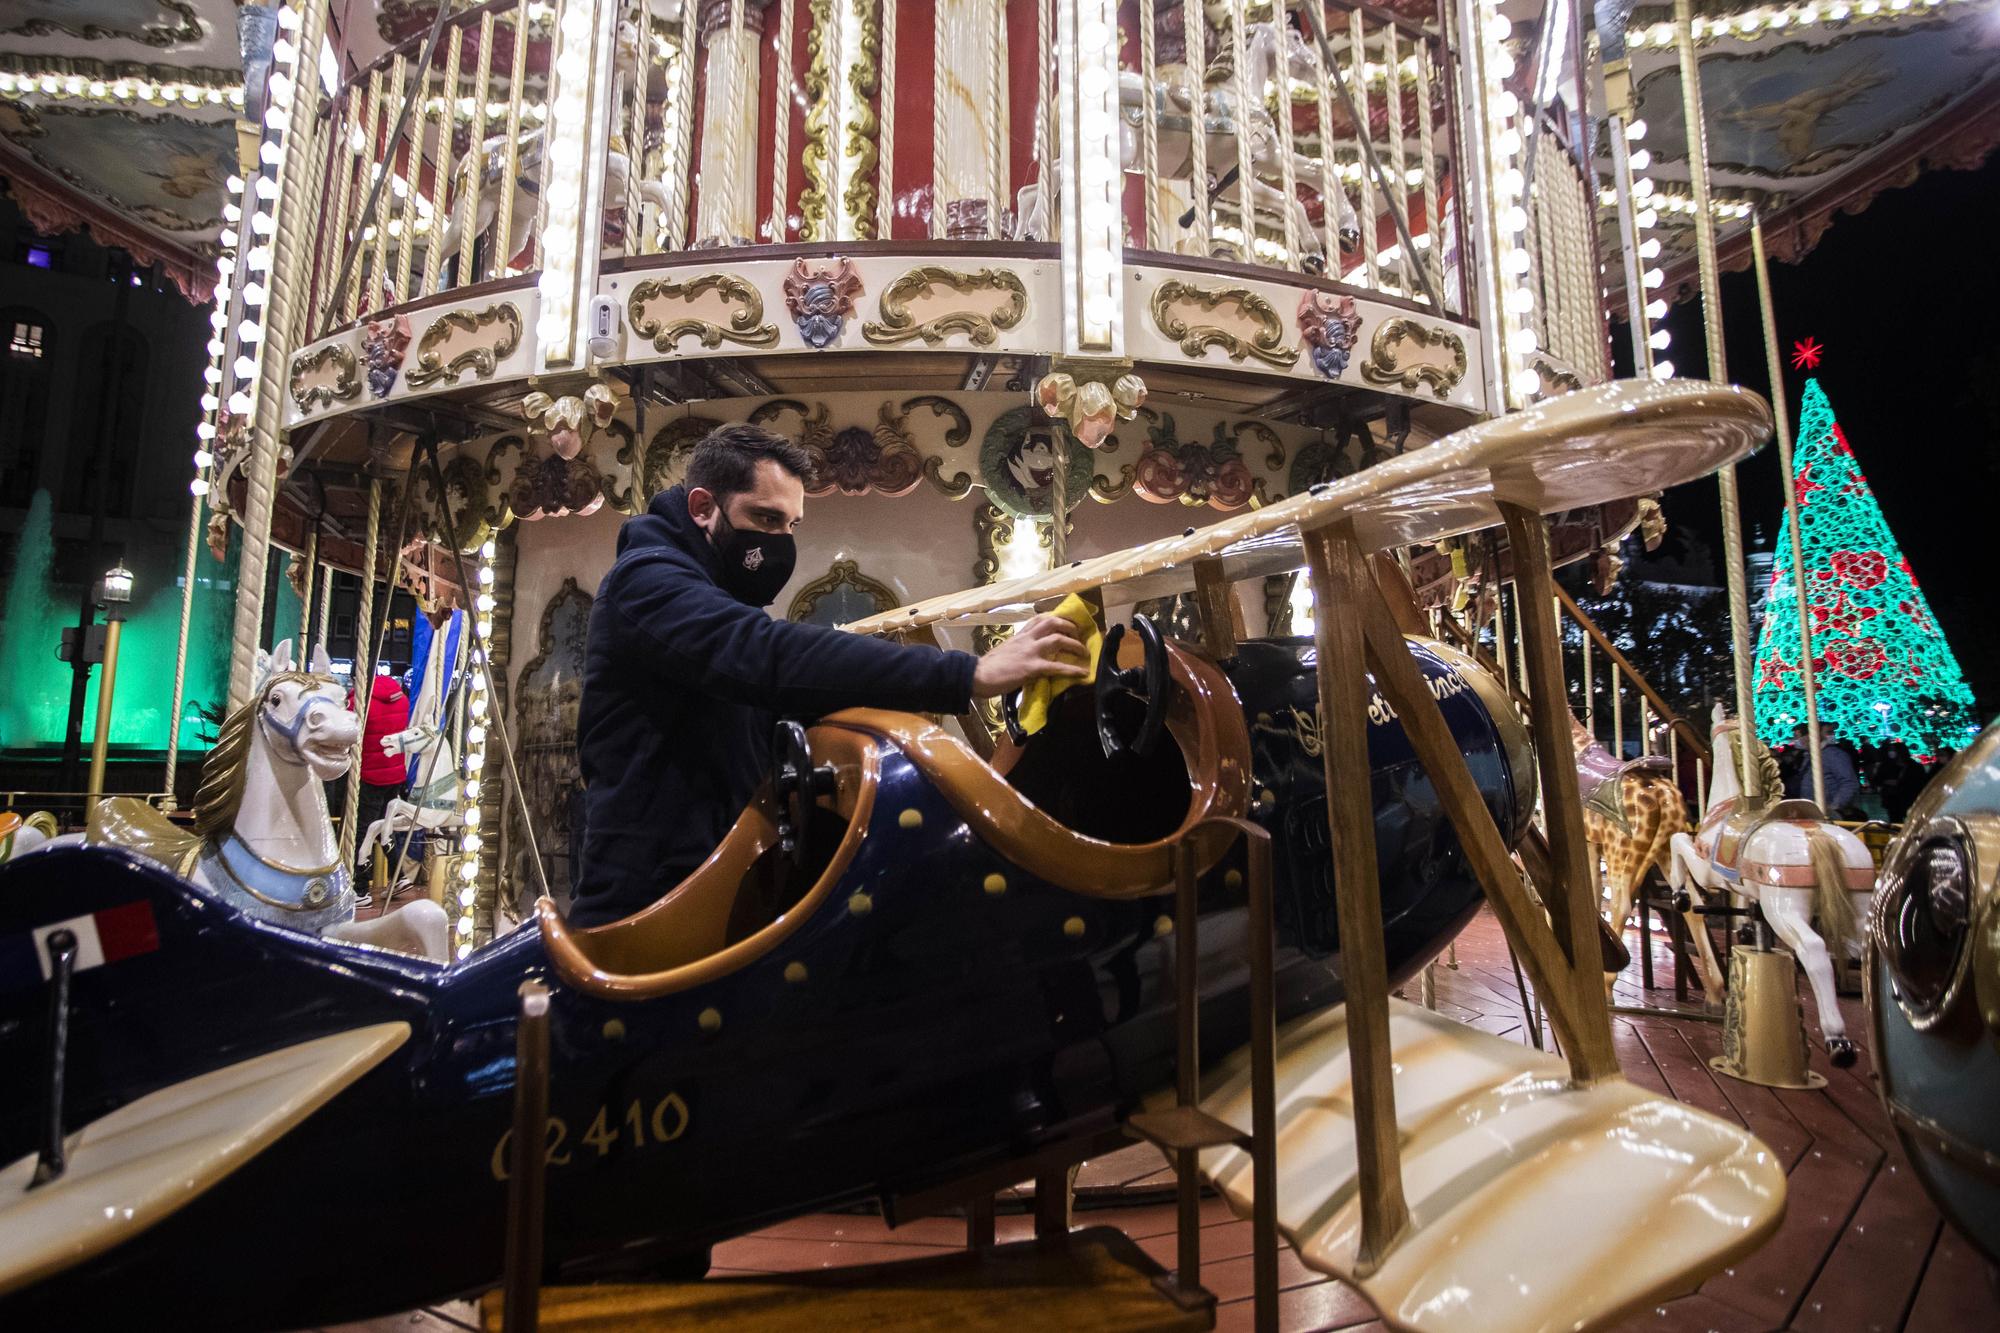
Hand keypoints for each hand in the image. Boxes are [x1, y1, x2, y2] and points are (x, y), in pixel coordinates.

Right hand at [971, 614, 1091, 698]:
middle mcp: (1026, 639)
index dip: (1057, 618)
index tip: (1067, 623)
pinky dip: (1073, 670)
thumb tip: (1028, 655)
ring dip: (1075, 645)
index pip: (1040, 618)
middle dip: (1070, 627)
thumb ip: (1019, 649)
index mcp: (1020, 635)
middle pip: (1053, 622)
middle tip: (1079, 635)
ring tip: (1084, 652)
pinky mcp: (1032, 667)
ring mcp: (1030, 651)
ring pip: (1058, 639)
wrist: (977, 675)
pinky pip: (1057, 666)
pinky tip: (1082, 674)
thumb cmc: (988, 667)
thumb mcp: (1005, 651)